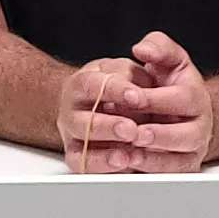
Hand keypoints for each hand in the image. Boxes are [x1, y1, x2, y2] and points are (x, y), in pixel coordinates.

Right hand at [56, 57, 142, 173]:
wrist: (98, 105)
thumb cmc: (119, 86)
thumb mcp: (129, 66)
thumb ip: (141, 57)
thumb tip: (145, 51)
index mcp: (83, 84)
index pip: (93, 84)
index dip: (115, 90)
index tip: (136, 96)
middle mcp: (73, 110)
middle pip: (82, 120)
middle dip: (108, 126)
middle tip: (131, 129)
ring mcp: (73, 135)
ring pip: (81, 146)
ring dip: (106, 151)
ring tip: (129, 152)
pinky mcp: (79, 156)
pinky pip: (85, 165)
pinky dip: (103, 166)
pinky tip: (123, 162)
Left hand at [102, 32, 214, 172]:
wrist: (185, 110)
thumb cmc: (172, 84)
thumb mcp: (169, 59)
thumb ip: (158, 47)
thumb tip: (143, 48)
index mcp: (195, 96)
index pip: (181, 98)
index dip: (154, 98)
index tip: (131, 97)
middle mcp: (199, 125)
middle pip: (186, 134)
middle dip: (159, 134)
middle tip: (136, 133)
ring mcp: (193, 148)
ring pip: (179, 158)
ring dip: (153, 158)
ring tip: (130, 153)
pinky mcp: (183, 166)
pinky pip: (170, 174)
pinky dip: (151, 171)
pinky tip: (131, 165)